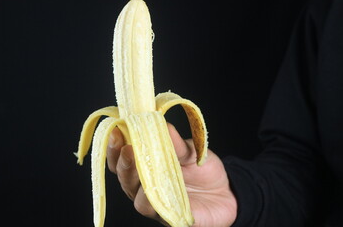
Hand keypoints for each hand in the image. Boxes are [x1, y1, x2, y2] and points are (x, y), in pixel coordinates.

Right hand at [107, 123, 236, 226]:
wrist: (227, 192)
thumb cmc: (204, 171)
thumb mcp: (191, 152)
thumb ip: (176, 143)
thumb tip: (163, 124)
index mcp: (146, 169)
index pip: (122, 160)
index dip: (115, 148)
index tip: (116, 132)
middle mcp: (146, 189)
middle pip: (125, 179)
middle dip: (124, 164)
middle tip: (128, 149)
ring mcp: (158, 205)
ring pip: (138, 199)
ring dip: (137, 182)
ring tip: (141, 166)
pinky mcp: (173, 219)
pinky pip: (160, 213)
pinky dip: (155, 202)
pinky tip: (155, 190)